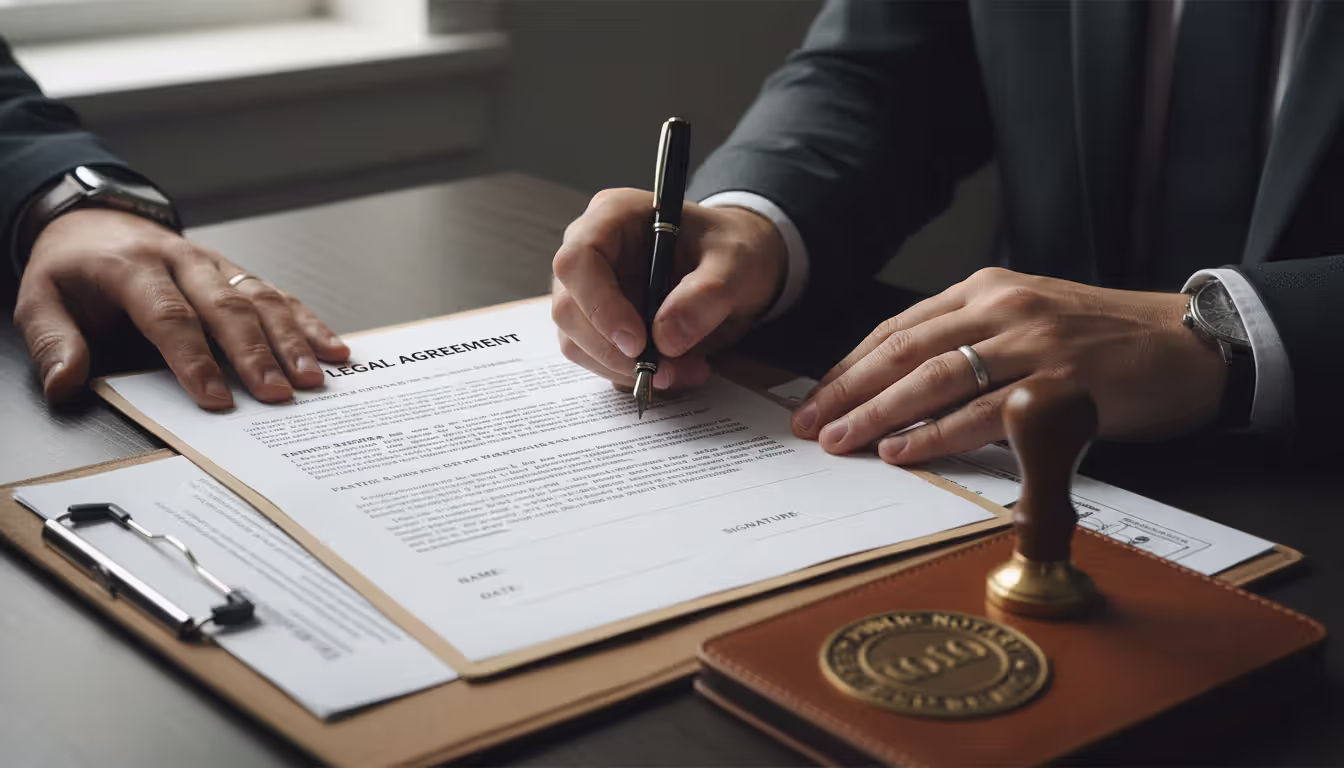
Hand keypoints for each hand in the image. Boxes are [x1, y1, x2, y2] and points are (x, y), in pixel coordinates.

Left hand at [13, 208, 349, 408]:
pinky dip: (308, 323)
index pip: (170, 316)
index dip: (194, 359)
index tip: (215, 398)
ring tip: (313, 377)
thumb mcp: (40, 298)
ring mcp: (215, 265)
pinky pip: (278, 296)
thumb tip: (64, 384)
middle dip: (257, 354)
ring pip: (261, 299)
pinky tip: (333, 348)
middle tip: (279, 393)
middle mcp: (182, 261)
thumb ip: (53, 342)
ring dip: (292, 340)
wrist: (95, 220)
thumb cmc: (73, 268)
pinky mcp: (236, 273)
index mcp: (132, 267)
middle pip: (227, 308)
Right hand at [551, 188, 786, 389]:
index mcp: (613, 217)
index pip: (577, 261)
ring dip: (625, 369)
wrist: (734, 268)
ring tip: (686, 371)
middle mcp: (589, 251)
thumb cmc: (730, 250)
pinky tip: (676, 369)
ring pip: (576, 342)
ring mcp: (588, 290)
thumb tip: (665, 338)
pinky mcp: (597, 324)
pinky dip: (631, 374)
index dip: (599, 305)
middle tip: (668, 372)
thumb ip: (706, 295)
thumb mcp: (736, 263)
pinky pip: (596, 359)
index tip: (638, 343)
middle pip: (569, 308)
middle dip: (614, 351)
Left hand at [790, 267, 1226, 463]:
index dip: (850, 365)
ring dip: (878, 414)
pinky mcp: (1059, 385)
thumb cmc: (1103, 337)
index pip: (898, 328)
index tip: (816, 396)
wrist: (1188, 342)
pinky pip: (982, 414)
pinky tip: (901, 452)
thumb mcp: (1027, 316)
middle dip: (847, 390)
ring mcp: (1030, 344)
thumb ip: (969, 339)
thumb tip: (900, 385)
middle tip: (809, 422)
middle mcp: (1001, 308)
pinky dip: (935, 435)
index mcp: (986, 289)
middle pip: (902, 351)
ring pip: (932, 379)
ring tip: (841, 440)